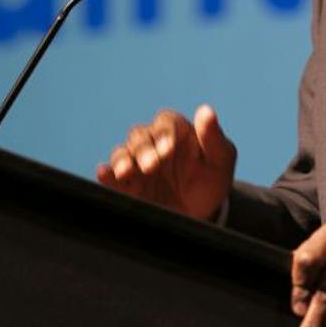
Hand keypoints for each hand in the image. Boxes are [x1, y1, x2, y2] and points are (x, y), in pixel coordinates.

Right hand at [96, 105, 236, 220]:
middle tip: (152, 166)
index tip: (169, 148)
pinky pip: (112, 176)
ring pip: (123, 152)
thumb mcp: (221, 161)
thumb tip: (206, 111)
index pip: (166, 122)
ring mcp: (138, 164)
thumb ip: (214, 138)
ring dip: (123, 160)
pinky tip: (104, 173)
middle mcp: (153, 144)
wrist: (203, 215)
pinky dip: (106, 173)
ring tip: (127, 172)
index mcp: (177, 133)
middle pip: (140, 135)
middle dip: (143, 149)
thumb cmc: (212, 181)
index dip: (165, 132)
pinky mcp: (128, 186)